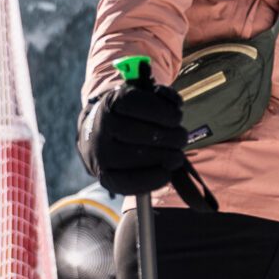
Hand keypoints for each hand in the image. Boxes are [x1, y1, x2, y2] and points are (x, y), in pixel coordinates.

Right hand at [79, 77, 188, 196]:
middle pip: (141, 133)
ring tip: (176, 155)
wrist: (97, 137)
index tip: (176, 117)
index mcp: (110, 103)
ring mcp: (100, 154)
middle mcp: (101, 128)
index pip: (135, 103)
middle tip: (181, 138)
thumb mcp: (143, 98)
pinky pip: (131, 182)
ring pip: (139, 158)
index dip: (163, 111)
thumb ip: (162, 96)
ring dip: (167, 157)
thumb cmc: (130, 116)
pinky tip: (166, 172)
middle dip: (171, 137)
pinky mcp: (105, 177)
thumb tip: (174, 103)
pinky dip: (155, 179)